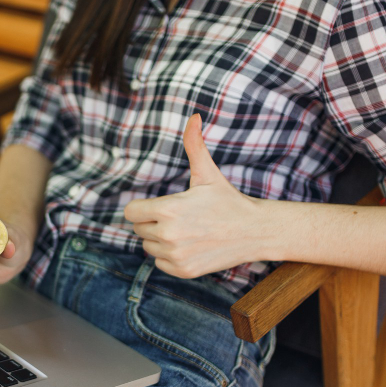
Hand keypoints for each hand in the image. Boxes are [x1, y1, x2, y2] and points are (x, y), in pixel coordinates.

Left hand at [123, 114, 267, 278]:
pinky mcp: (183, 271)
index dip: (142, 208)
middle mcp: (169, 235)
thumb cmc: (228, 201)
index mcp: (169, 209)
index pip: (131, 213)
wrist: (255, 232)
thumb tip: (194, 116)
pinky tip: (189, 245)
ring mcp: (176, 255)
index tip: (159, 206)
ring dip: (160, 240)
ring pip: (148, 247)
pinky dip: (169, 256)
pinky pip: (159, 263)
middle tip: (179, 218)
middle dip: (153, 222)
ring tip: (186, 231)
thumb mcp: (208, 173)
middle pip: (139, 229)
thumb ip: (194, 145)